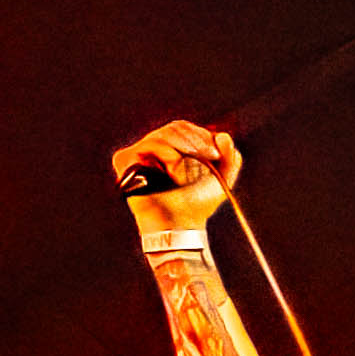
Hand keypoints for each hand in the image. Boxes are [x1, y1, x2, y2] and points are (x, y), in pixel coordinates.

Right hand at [113, 119, 237, 235]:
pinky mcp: (125, 162)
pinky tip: (170, 174)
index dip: (200, 136)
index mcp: (171, 147)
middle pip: (173, 128)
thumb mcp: (221, 180)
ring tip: (184, 176)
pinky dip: (163, 155)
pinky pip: (145, 147)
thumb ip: (230, 157)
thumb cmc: (197, 206)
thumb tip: (223, 136)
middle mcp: (153, 148)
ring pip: (161, 136)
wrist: (180, 227)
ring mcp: (137, 154)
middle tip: (207, 159)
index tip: (215, 155)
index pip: (183, 128)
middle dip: (194, 142)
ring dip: (180, 153)